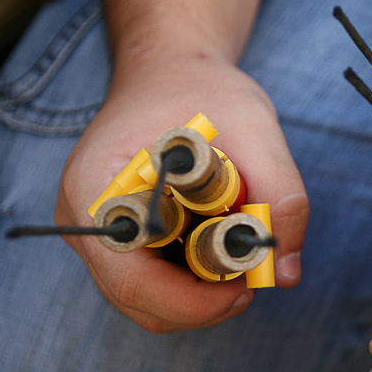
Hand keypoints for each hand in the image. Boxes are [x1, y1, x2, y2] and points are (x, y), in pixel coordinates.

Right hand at [55, 48, 307, 331]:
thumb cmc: (202, 89)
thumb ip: (281, 195)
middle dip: (203, 303)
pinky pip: (155, 284)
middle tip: (255, 278)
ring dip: (202, 297)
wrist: (171, 68)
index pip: (131, 278)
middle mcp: (84, 220)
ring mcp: (98, 234)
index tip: (246, 290)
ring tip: (244, 257)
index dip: (191, 302)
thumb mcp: (255, 128)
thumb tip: (286, 274)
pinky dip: (194, 283)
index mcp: (95, 189)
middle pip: (139, 301)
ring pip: (149, 301)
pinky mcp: (121, 241)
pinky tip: (226, 248)